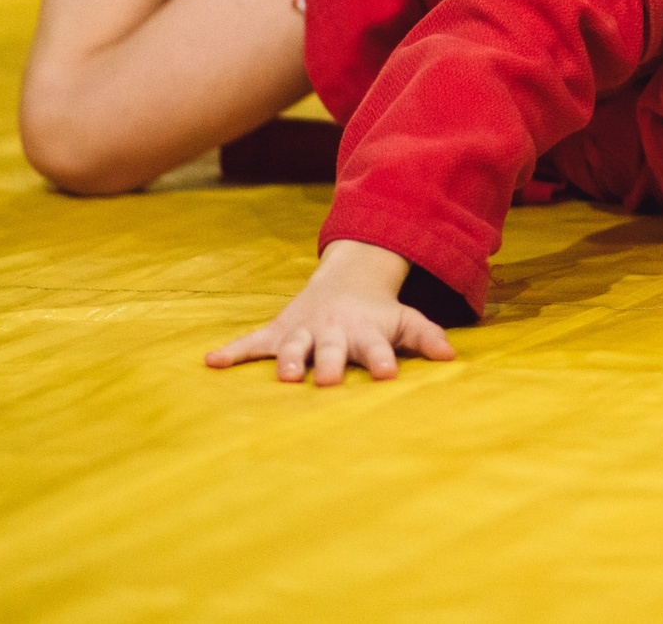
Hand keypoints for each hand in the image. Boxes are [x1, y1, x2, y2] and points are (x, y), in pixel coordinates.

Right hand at [204, 238, 455, 384]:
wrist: (344, 281)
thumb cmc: (378, 313)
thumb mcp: (405, 320)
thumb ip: (426, 337)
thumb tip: (450, 357)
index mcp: (365, 333)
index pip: (377, 347)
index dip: (383, 359)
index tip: (387, 374)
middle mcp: (333, 333)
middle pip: (332, 350)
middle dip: (328, 364)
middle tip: (326, 382)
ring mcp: (303, 332)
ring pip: (294, 347)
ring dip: (288, 360)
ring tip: (284, 377)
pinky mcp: (278, 332)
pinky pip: (252, 343)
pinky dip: (232, 352)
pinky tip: (211, 362)